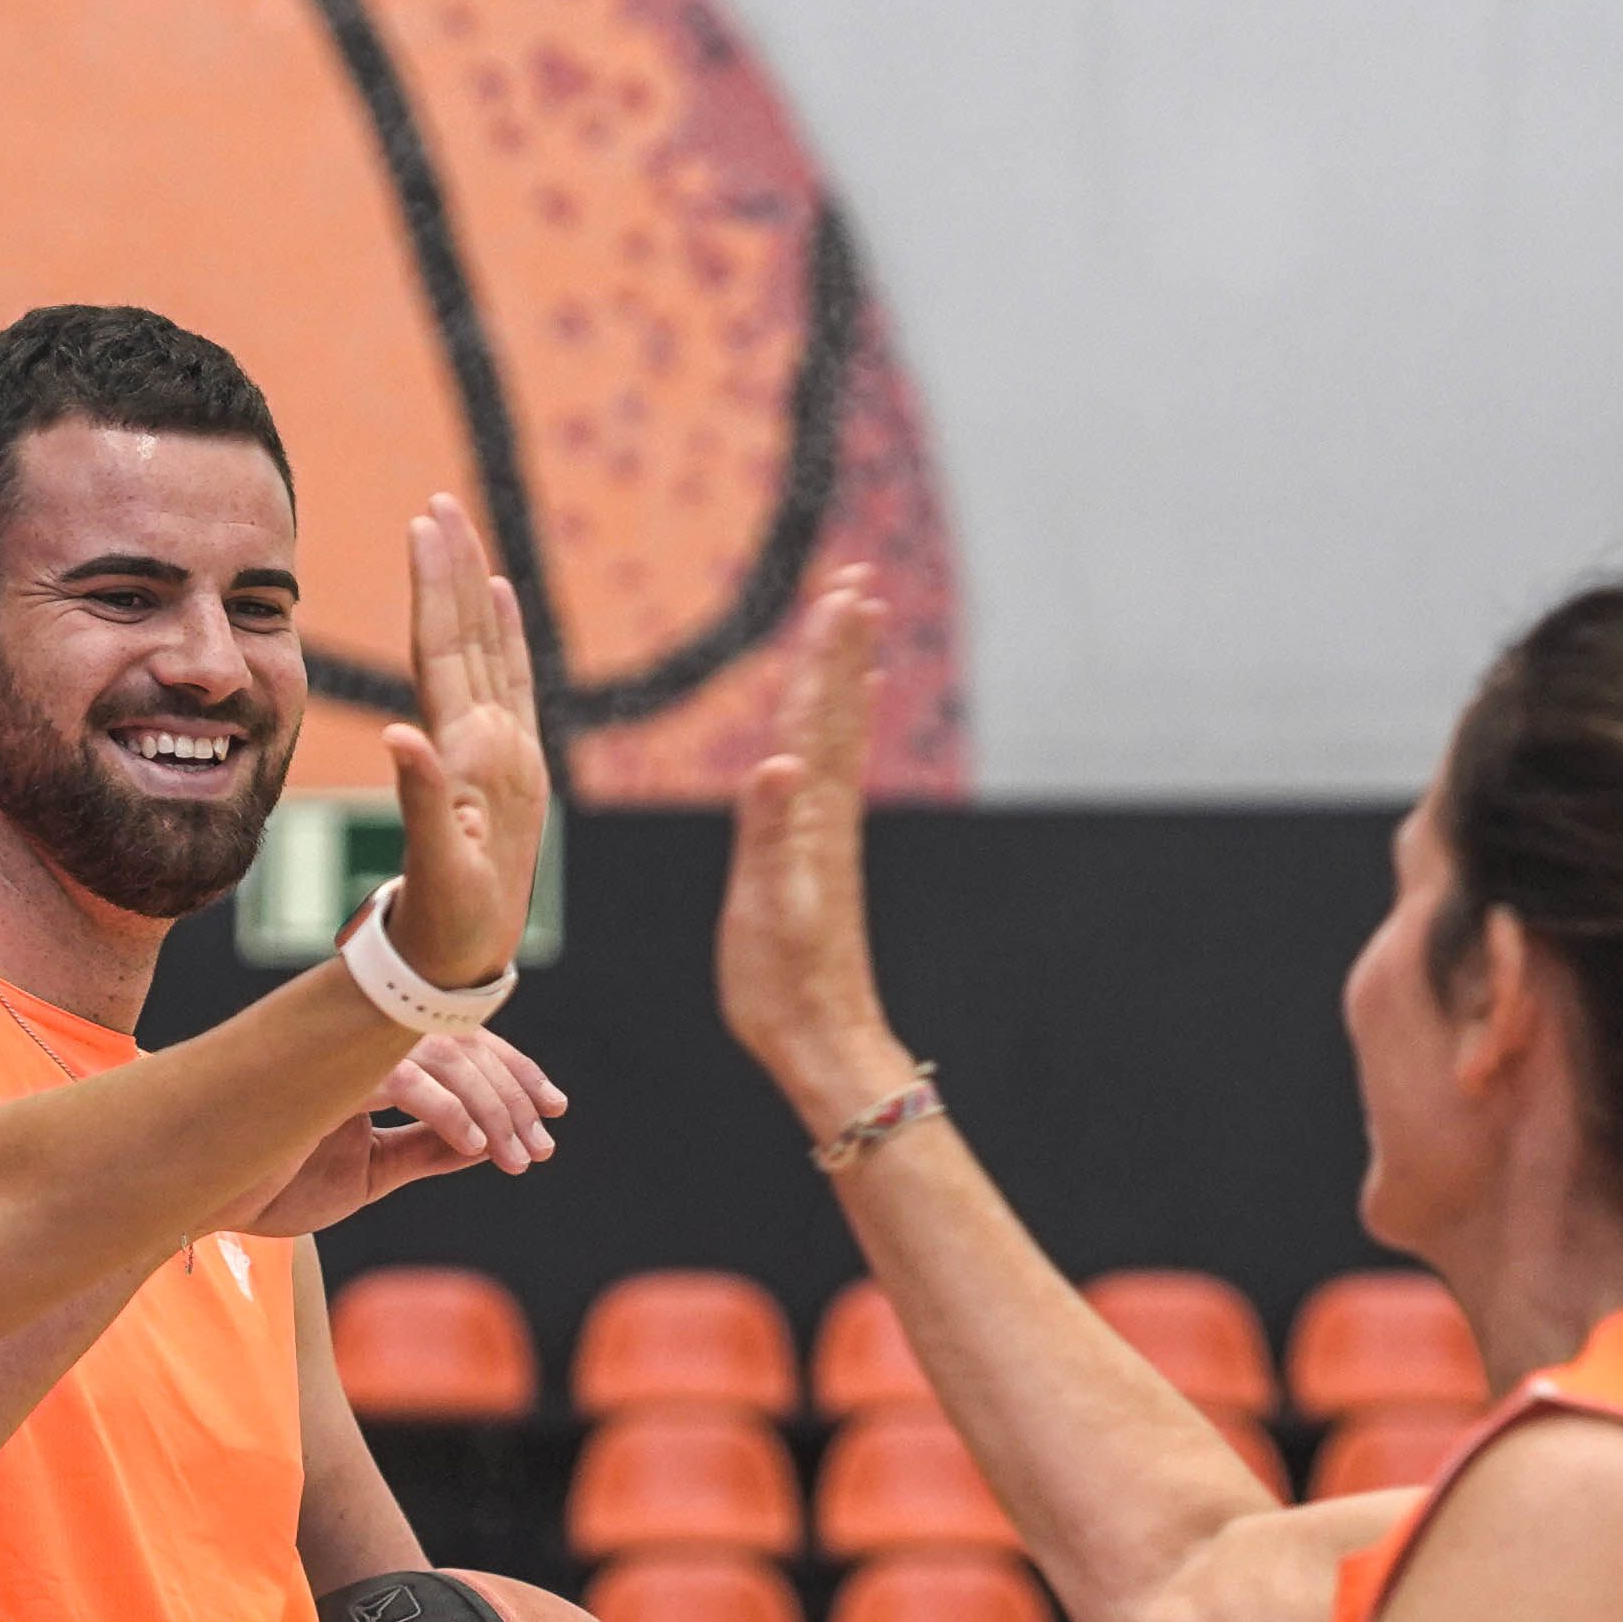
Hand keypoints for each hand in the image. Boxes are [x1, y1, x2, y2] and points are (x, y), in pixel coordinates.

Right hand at [234, 1024, 566, 1232]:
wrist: (208, 1204)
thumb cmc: (274, 1183)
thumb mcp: (372, 1172)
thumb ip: (426, 1150)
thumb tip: (492, 1144)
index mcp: (369, 1054)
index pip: (458, 1044)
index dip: (512, 1073)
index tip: (552, 1114)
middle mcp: (358, 1037)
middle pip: (464, 1041)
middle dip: (514, 1092)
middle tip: (543, 1144)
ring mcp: (341, 1050)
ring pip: (446, 1056)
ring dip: (493, 1109)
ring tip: (518, 1156)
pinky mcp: (325, 1075)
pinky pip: (406, 1081)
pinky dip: (450, 1113)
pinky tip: (477, 1148)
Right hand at [378, 494, 550, 989]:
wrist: (477, 959)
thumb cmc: (452, 921)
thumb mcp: (438, 866)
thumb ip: (422, 798)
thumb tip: (400, 733)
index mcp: (479, 755)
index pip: (449, 651)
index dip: (434, 585)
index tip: (423, 524)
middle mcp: (502, 740)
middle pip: (473, 634)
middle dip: (456, 565)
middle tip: (441, 501)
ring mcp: (513, 749)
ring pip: (489, 648)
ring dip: (474, 586)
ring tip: (461, 530)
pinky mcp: (514, 763)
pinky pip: (508, 681)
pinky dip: (502, 633)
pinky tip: (500, 598)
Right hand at [717, 568, 914, 1129]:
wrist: (822, 1040)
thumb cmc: (783, 983)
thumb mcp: (764, 907)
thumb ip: (768, 833)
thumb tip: (777, 764)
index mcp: (809, 819)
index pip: (816, 719)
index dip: (825, 656)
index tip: (841, 593)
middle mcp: (826, 816)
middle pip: (834, 713)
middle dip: (842, 647)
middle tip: (857, 581)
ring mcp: (827, 835)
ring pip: (837, 737)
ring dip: (843, 679)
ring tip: (855, 628)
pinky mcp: (820, 858)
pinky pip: (833, 775)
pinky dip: (840, 735)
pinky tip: (840, 726)